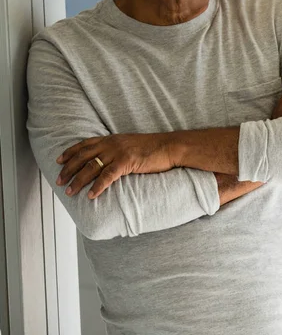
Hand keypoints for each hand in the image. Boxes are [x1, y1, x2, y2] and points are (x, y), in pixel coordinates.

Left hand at [56, 133, 173, 198]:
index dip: (70, 152)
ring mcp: (119, 152)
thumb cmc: (153, 148)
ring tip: (70, 191)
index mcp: (112, 139)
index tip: (59, 161)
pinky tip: (91, 195)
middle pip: (83, 156)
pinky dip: (98, 186)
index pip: (85, 144)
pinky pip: (108, 176)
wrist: (170, 146)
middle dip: (69, 169)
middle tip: (59, 181)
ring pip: (92, 167)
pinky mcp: (127, 161)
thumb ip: (117, 149)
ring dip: (79, 180)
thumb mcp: (130, 144)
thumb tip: (107, 160)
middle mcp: (112, 144)